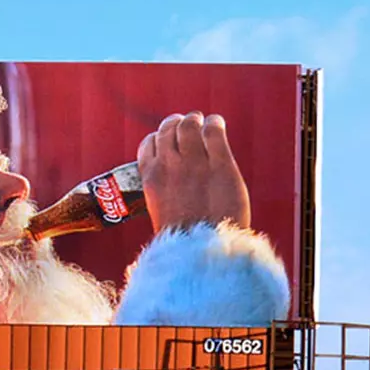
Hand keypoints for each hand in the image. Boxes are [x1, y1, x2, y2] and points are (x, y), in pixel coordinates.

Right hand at [138, 111, 250, 233]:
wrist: (200, 249)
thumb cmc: (181, 235)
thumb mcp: (159, 209)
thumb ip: (161, 188)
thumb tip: (169, 177)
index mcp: (151, 177)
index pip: (148, 143)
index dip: (159, 137)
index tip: (169, 140)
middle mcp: (169, 165)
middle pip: (168, 128)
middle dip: (177, 123)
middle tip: (189, 125)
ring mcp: (194, 164)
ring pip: (189, 125)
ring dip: (196, 120)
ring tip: (204, 123)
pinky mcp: (220, 165)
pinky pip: (214, 132)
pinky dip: (215, 124)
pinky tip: (217, 125)